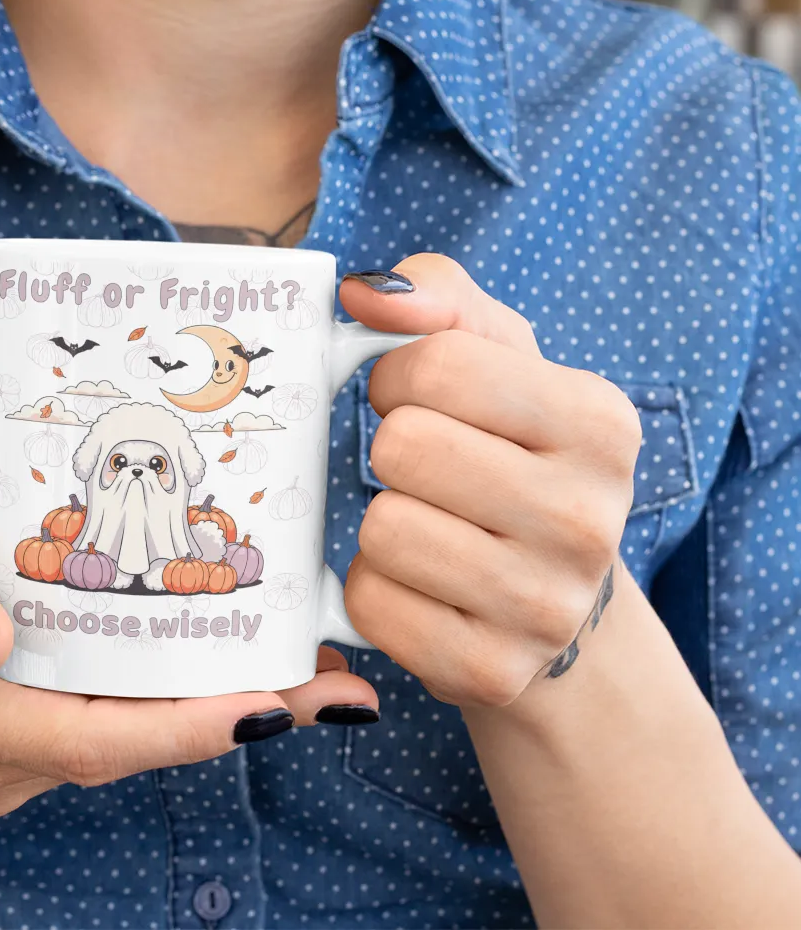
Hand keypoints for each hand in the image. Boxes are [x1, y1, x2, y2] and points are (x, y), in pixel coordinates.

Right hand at [0, 485, 379, 817]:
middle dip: (232, 713)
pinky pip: (97, 721)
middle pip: (127, 744)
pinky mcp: (3, 735)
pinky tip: (211, 648)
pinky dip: (161, 693)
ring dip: (209, 701)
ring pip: (121, 736)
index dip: (184, 726)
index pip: (86, 738)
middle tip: (332, 677)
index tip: (272, 705)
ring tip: (301, 656)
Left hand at [338, 255, 641, 709]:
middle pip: (402, 447)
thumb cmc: (509, 450)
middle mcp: (589, 518)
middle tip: (424, 468)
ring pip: (382, 529)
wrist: (552, 597)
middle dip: (392, 449)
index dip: (398, 376)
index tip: (416, 399)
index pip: (439, 364)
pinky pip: (371, 604)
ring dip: (383, 521)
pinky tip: (422, 582)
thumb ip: (435, 296)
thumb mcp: (495, 356)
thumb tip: (363, 292)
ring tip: (431, 524)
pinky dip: (375, 586)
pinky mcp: (492, 670)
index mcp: (600, 421)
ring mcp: (546, 606)